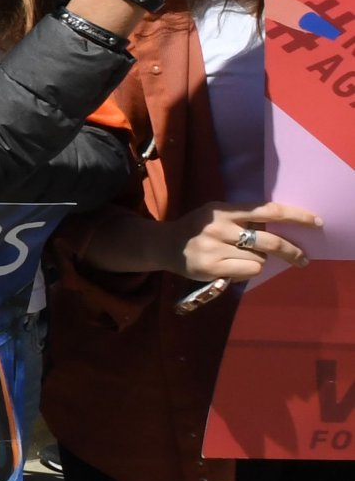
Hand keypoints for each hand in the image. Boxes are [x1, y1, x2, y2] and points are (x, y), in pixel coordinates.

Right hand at [174, 201, 318, 285]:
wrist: (163, 245)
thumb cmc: (197, 229)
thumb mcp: (217, 214)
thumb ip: (243, 218)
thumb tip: (279, 228)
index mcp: (225, 210)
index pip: (268, 210)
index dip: (295, 216)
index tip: (316, 222)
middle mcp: (220, 227)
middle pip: (269, 241)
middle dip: (291, 251)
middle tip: (303, 259)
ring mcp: (215, 248)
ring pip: (259, 259)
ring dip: (258, 261)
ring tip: (243, 259)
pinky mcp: (212, 267)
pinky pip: (248, 271)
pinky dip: (248, 270)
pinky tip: (233, 268)